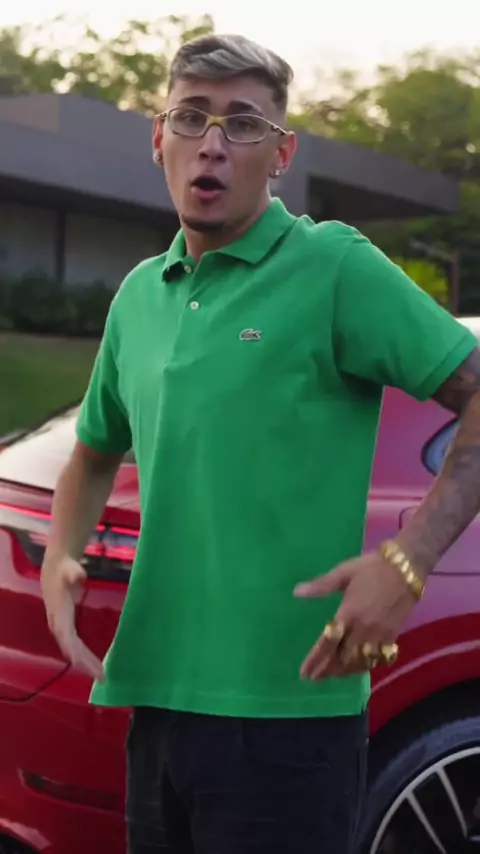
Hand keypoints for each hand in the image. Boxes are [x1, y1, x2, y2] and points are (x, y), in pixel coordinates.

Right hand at [41, 554, 103, 681]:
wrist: (54, 570)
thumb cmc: (64, 570)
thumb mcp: (70, 569)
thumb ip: (75, 572)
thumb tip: (80, 576)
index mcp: (59, 613)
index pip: (65, 635)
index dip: (72, 649)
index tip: (81, 663)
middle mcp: (58, 624)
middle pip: (70, 648)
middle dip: (84, 663)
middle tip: (101, 676)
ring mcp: (62, 628)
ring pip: (73, 651)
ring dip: (86, 663)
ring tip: (101, 676)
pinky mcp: (67, 628)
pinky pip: (76, 647)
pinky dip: (84, 657)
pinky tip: (95, 665)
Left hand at [294, 552, 418, 679]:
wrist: (406, 568)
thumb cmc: (371, 568)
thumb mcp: (344, 572)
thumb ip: (321, 585)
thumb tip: (296, 592)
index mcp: (348, 614)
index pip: (327, 643)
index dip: (315, 660)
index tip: (304, 673)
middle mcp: (363, 629)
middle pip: (342, 658)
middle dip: (328, 670)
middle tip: (315, 677)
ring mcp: (379, 635)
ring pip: (360, 662)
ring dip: (345, 671)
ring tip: (333, 675)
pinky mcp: (393, 635)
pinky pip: (378, 658)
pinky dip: (367, 665)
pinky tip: (360, 667)